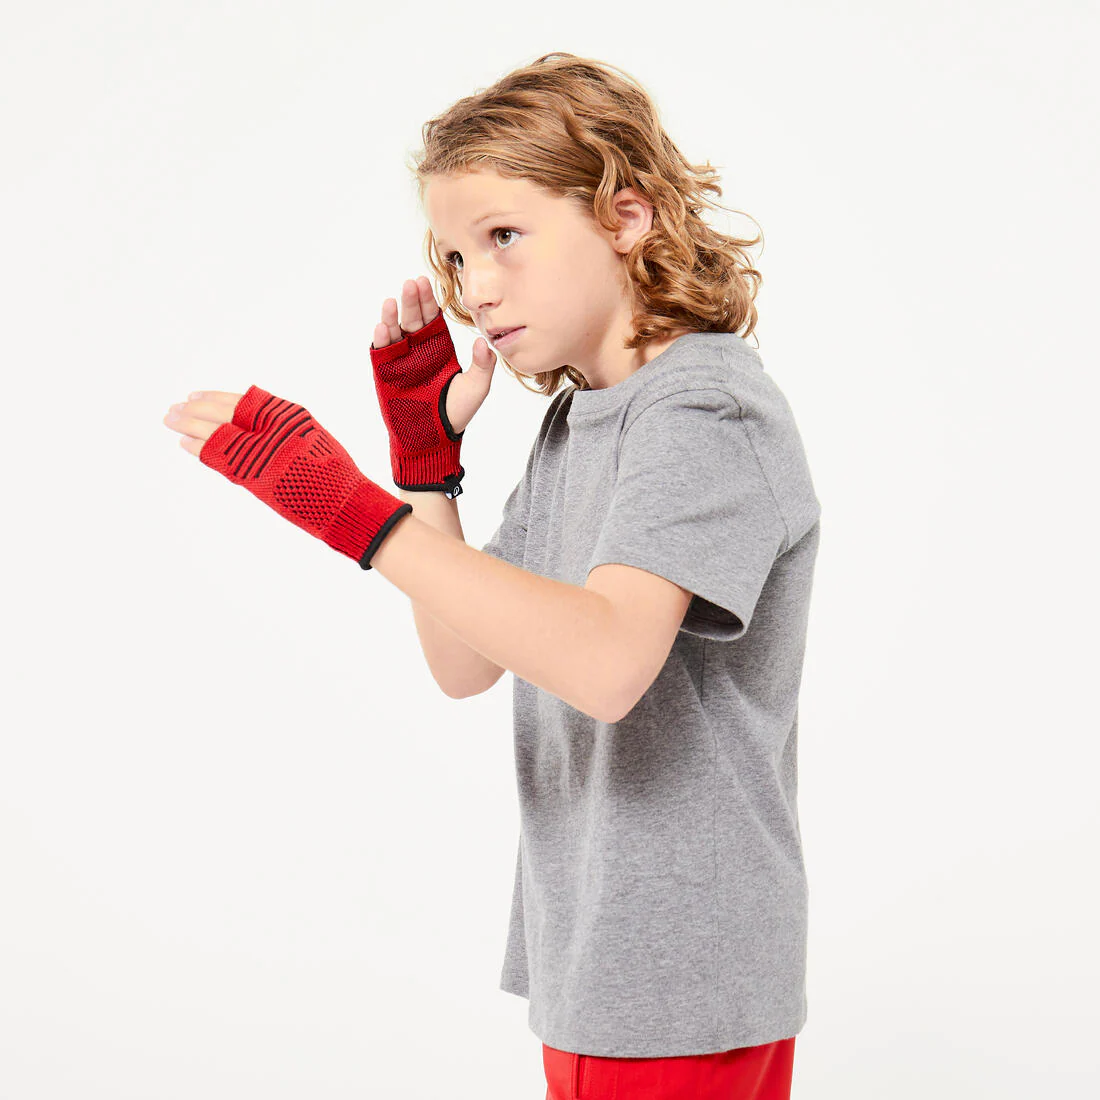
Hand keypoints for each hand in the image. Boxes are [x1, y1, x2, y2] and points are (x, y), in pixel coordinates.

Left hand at [162, 386, 411, 568]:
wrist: (347, 503)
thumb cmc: (335, 477)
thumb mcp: (312, 441)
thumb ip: (284, 432)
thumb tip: (257, 430)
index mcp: (289, 415)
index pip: (243, 399)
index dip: (216, 397)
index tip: (196, 395)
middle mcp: (274, 427)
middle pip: (225, 412)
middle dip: (196, 409)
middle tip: (174, 408)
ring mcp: (264, 449)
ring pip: (217, 430)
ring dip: (189, 424)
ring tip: (170, 419)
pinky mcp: (256, 474)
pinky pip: (220, 457)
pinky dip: (200, 448)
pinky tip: (184, 442)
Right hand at [373, 276, 496, 437]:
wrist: (433, 438)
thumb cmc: (455, 413)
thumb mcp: (475, 388)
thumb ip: (483, 365)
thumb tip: (486, 342)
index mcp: (438, 347)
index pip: (432, 317)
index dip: (429, 300)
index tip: (427, 282)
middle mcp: (417, 349)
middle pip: (413, 318)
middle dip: (411, 300)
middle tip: (411, 283)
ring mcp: (400, 360)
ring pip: (394, 331)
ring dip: (392, 315)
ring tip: (391, 302)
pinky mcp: (385, 373)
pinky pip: (381, 353)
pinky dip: (380, 339)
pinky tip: (382, 327)